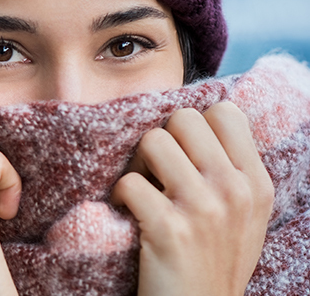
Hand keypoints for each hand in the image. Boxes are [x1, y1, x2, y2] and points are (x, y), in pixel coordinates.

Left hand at [112, 102, 274, 295]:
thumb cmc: (213, 261)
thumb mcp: (243, 215)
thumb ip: (229, 170)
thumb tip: (195, 124)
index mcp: (255, 182)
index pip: (225, 112)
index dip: (194, 126)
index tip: (184, 153)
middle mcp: (234, 190)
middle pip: (183, 119)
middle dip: (162, 140)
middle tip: (156, 171)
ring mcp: (203, 208)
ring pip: (153, 141)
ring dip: (137, 164)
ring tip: (142, 190)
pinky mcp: (169, 228)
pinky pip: (129, 181)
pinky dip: (119, 195)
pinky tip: (128, 212)